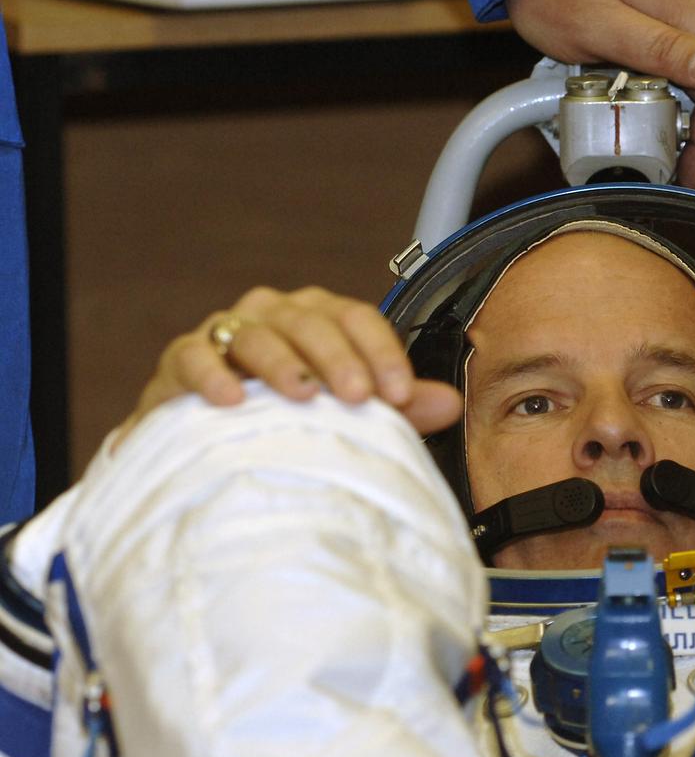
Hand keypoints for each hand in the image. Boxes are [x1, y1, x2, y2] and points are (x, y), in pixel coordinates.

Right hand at [118, 286, 461, 442]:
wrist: (211, 442)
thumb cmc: (291, 418)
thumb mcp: (349, 413)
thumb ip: (399, 407)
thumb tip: (452, 404)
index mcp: (320, 318)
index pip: (358, 319)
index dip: (382, 352)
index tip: (402, 394)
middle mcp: (275, 314)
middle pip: (311, 322)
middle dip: (338, 359)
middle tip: (360, 398)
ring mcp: (226, 332)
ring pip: (256, 334)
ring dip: (282, 364)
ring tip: (303, 397)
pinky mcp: (181, 359)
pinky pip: (193, 355)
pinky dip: (211, 373)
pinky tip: (231, 399)